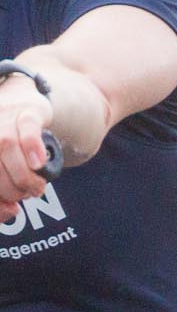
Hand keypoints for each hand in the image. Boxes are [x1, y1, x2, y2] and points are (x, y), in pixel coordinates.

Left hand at [0, 75, 55, 219]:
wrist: (23, 100)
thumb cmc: (10, 140)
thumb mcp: (1, 164)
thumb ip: (2, 189)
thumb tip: (11, 211)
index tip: (10, 209)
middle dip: (11, 188)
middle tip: (27, 196)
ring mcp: (2, 117)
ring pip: (6, 147)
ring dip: (24, 175)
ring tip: (36, 188)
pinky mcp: (27, 111)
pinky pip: (27, 129)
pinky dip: (32, 148)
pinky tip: (39, 163)